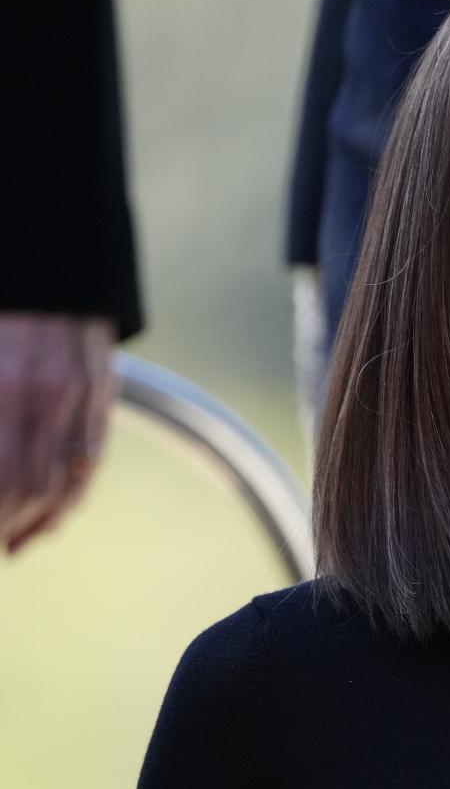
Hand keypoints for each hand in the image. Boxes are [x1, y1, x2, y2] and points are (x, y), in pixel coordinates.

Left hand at [0, 312, 117, 553]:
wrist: (48, 246)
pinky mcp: (101, 388)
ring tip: (17, 541)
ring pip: (69, 480)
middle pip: (33, 489)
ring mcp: (83, 393)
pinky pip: (92, 456)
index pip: (4, 479)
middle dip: (9, 525)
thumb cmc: (3, 305)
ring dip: (40, 520)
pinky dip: (73, 493)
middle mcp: (49, 395)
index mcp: (7, 386)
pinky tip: (52, 513)